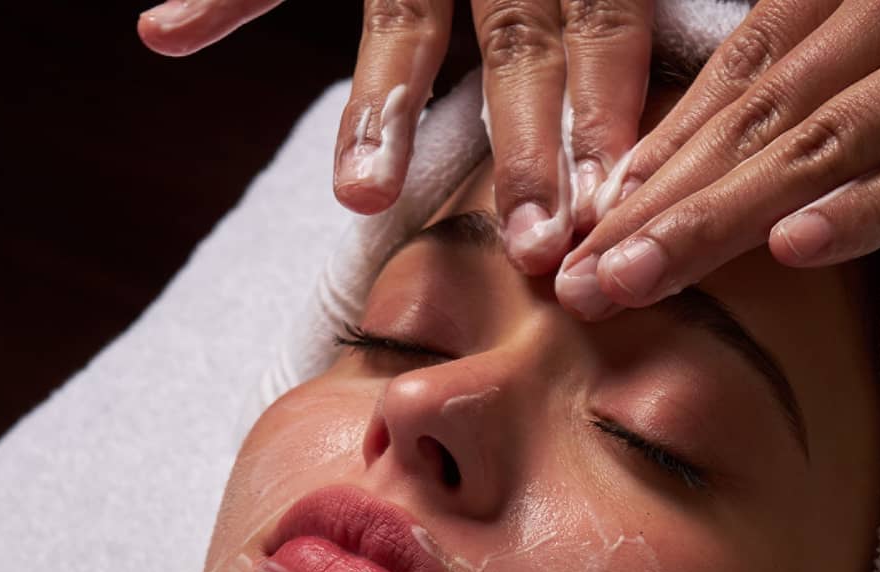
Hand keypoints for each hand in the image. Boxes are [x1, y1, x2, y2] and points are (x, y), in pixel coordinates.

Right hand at [138, 0, 657, 275]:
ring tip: (359, 197)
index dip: (608, 106)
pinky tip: (168, 34)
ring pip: (399, 11)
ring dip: (381, 105)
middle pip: (518, 31)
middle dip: (529, 139)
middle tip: (538, 240)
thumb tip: (710, 64)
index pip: (603, 14)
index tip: (613, 204)